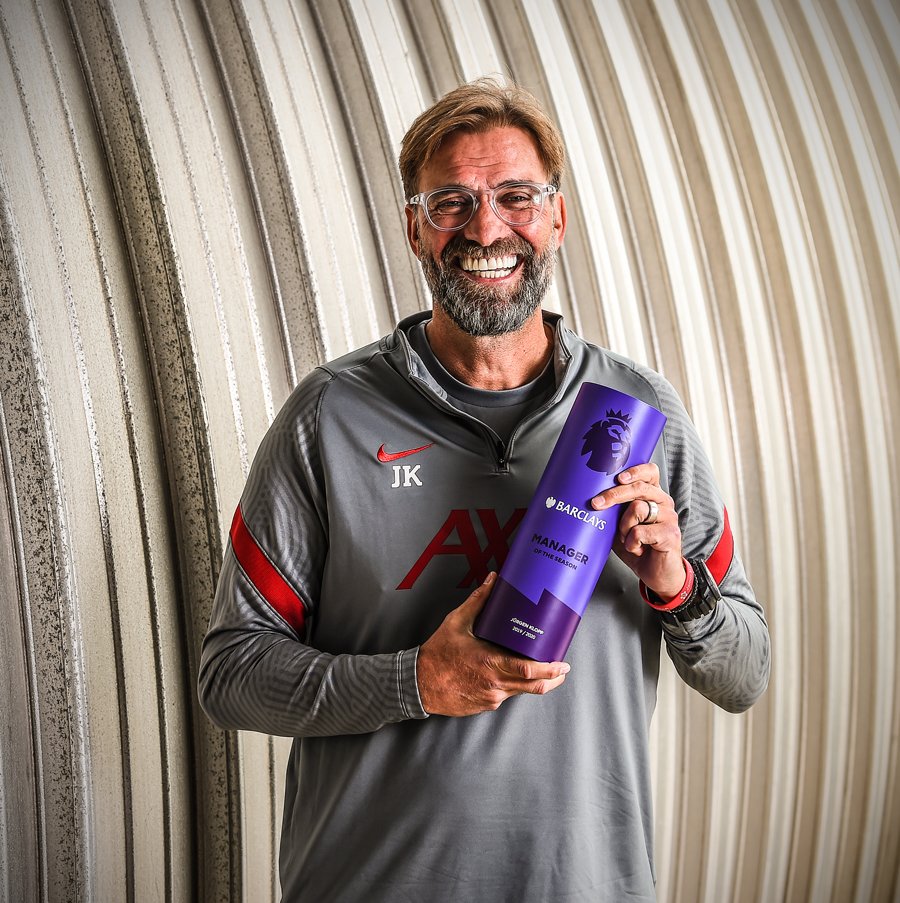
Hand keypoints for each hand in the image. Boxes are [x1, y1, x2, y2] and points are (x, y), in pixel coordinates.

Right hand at [416, 572, 570, 716]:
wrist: (419, 683)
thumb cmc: (438, 653)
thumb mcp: (457, 623)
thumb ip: (478, 601)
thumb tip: (492, 581)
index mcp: (491, 663)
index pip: (528, 671)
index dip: (550, 670)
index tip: (562, 664)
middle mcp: (494, 684)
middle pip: (533, 687)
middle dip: (552, 679)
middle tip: (561, 670)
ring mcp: (491, 697)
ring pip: (520, 692)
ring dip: (533, 682)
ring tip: (541, 671)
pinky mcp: (485, 705)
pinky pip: (504, 695)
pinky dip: (512, 685)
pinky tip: (509, 674)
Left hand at [590, 463, 685, 597]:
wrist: (656, 574)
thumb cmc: (638, 546)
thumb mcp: (620, 525)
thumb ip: (613, 511)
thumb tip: (591, 500)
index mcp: (653, 495)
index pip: (650, 471)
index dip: (635, 471)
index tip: (618, 478)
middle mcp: (663, 502)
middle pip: (639, 488)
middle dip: (613, 495)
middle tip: (596, 503)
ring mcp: (669, 517)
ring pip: (638, 508)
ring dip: (624, 527)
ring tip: (627, 539)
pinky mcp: (670, 534)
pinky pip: (641, 531)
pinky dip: (632, 542)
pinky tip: (636, 548)